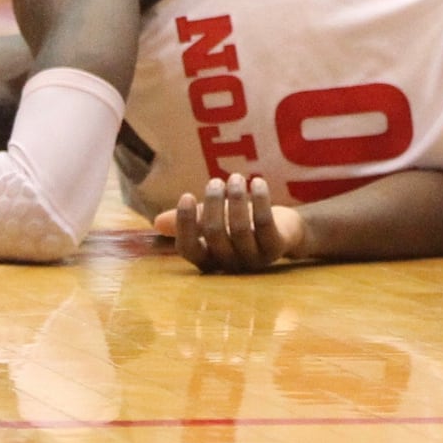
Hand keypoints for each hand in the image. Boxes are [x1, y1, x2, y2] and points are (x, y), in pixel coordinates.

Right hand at [174, 174, 304, 273]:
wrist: (286, 232)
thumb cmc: (242, 225)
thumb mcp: (214, 221)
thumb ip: (191, 221)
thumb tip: (156, 223)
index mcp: (209, 260)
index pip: (188, 248)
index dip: (185, 222)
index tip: (186, 194)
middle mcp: (230, 264)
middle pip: (215, 235)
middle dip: (212, 203)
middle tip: (215, 181)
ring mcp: (254, 259)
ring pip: (240, 228)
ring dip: (235, 198)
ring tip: (236, 177)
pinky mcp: (276, 248)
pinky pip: (265, 223)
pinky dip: (260, 199)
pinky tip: (257, 182)